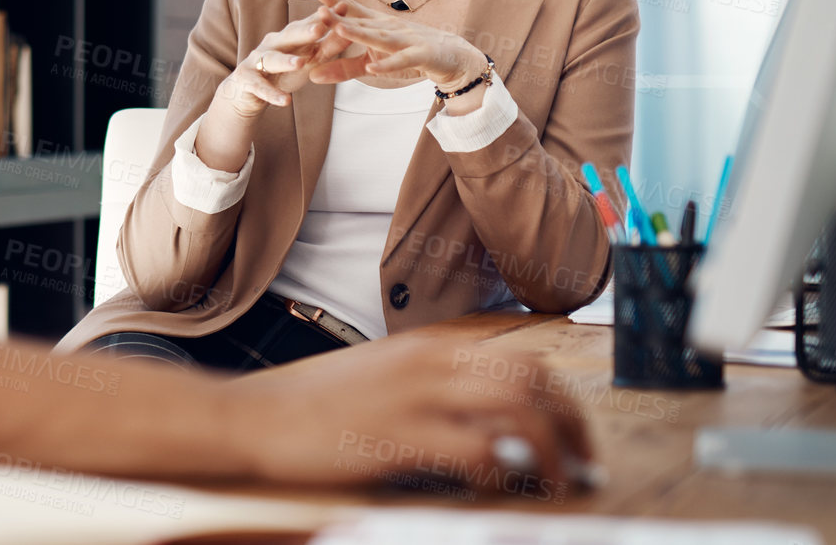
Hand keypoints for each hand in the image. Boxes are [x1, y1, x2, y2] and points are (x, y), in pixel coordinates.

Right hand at [212, 9, 355, 119]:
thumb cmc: (280, 73)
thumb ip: (326, 48)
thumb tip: (352, 33)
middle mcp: (272, 44)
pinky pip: (260, 88)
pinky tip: (286, 101)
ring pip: (272, 59)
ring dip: (286, 61)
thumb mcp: (306, 60)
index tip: (343, 8)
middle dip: (305, 32)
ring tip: (300, 63)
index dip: (324, 18)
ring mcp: (257, 61)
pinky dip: (272, 94)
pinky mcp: (246, 80)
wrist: (246, 92)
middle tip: (321, 27)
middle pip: (289, 36)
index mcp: (288, 38)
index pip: (308, 25)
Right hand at [226, 338, 593, 491]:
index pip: (524, 359)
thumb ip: (432, 390)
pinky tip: (498, 487)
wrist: (254, 417)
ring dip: (551, 453)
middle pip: (534, 379)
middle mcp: (431, 362)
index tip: (575, 438)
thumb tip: (489, 424)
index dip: (563, 401)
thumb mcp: (381, 380)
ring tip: (555, 483)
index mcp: (430, 347)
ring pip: (519, 410)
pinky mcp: (399, 434)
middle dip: (573, 425)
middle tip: (581, 464)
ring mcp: (416, 396)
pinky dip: (502, 472)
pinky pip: (478, 449)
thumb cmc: (313, 407)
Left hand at [308, 0, 484, 91]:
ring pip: (380, 37)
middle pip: (363, 21)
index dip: (335, 0)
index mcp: (378, 25)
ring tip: (340, 29)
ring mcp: (407, 39)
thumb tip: (311, 75)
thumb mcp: (372, 64)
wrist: (453, 58)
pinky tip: (373, 68)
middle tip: (317, 10)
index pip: (354, 10)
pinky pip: (402, 60)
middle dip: (340, 16)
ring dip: (360, 33)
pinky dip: (388, 64)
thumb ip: (343, 69)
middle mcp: (391, 27)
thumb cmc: (409, 55)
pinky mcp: (421, 55)